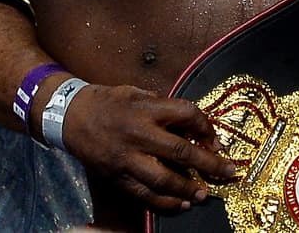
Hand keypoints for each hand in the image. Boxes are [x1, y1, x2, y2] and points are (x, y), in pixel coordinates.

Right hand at [61, 83, 235, 212]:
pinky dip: (165, 202)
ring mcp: (127, 159)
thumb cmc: (108, 102)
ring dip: (188, 189)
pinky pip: (144, 194)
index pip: (186, 115)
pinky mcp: (117, 177)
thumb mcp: (136, 93)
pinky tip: (181, 204)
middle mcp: (138, 135)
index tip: (216, 139)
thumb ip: (163, 108)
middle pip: (181, 152)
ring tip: (205, 194)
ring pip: (163, 180)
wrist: (70, 117)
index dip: (206, 128)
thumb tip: (192, 126)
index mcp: (145, 109)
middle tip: (229, 172)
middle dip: (209, 164)